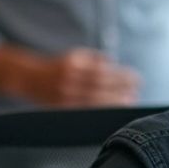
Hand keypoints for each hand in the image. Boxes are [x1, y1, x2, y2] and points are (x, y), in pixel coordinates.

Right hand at [25, 48, 140, 105]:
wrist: (31, 79)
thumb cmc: (60, 66)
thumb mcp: (76, 56)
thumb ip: (96, 58)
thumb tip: (115, 63)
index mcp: (72, 65)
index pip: (103, 71)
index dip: (121, 76)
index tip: (136, 77)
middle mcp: (67, 80)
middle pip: (100, 86)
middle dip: (121, 89)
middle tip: (137, 90)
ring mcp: (64, 96)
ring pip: (94, 101)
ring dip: (115, 101)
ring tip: (130, 100)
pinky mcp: (62, 109)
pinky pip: (86, 111)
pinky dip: (103, 111)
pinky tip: (114, 110)